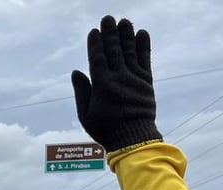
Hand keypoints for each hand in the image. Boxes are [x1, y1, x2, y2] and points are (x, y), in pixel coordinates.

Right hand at [70, 15, 160, 152]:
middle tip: (108, 18)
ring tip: (124, 21)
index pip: (98, 58)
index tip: (94, 31)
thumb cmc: (106, 129)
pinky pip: (145, 60)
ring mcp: (134, 78)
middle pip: (114, 50)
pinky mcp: (147, 82)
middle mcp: (119, 78)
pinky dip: (143, 46)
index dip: (96, 43)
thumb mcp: (85, 114)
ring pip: (129, 52)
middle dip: (111, 33)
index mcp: (102, 85)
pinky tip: (142, 33)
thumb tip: (76, 72)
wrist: (133, 138)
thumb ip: (82, 91)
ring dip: (127, 35)